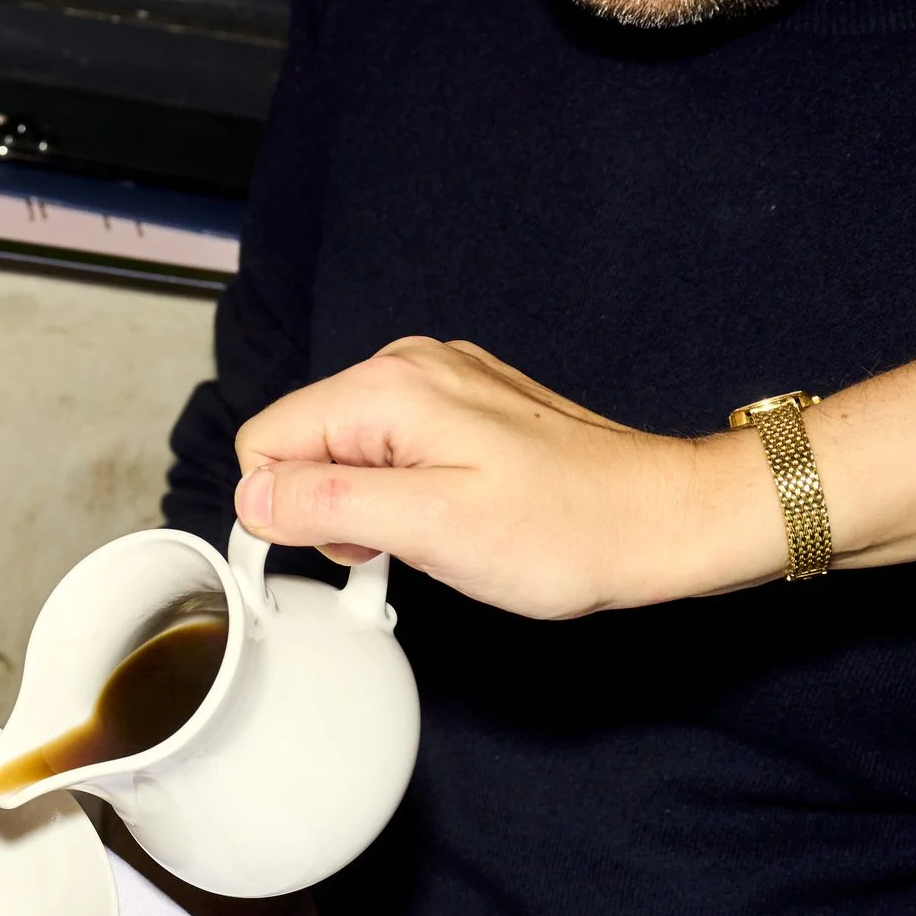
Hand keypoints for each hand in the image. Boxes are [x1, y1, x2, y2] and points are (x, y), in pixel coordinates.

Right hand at [232, 338, 782, 618]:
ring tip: (433, 533)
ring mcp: (440, 382)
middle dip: (331, 507)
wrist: (663, 520)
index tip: (345, 548)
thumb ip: (326, 503)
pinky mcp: (465, 406)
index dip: (286, 509)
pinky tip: (452, 515)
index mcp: (388, 388)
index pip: (265, 442)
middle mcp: (408, 367)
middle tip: (402, 544)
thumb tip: (252, 495)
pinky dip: (405, 491)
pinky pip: (391, 449)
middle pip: (303, 442)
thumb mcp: (430, 528)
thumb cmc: (567, 530)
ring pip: (344, 450)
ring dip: (370, 505)